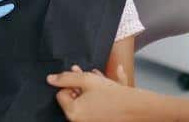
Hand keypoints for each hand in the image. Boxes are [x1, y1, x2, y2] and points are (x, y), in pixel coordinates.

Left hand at [47, 67, 168, 121]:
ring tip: (101, 78)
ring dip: (90, 89)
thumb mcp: (87, 79)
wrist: (139, 108)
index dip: (70, 83)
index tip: (80, 76)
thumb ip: (66, 77)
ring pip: (85, 102)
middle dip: (81, 85)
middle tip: (90, 75)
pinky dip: (98, 98)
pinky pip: (94, 109)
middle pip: (73, 98)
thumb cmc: (114, 94)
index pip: (61, 94)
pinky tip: (109, 84)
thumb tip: (50, 79)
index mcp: (73, 113)